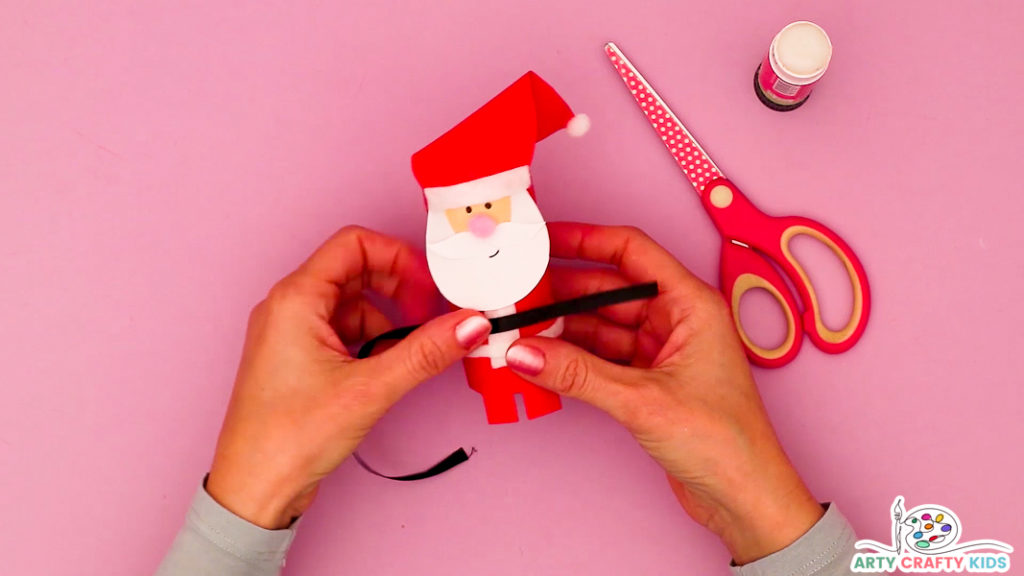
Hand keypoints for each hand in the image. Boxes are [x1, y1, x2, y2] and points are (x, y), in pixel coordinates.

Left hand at [206, 226, 491, 528]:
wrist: (252, 491)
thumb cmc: (285, 439)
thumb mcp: (368, 389)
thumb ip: (424, 353)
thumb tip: (467, 325)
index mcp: (295, 299)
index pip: (354, 244)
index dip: (399, 257)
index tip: (430, 285)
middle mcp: (289, 308)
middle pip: (356, 271)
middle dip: (400, 288)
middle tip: (432, 315)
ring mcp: (293, 333)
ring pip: (354, 303)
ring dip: (390, 319)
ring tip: (415, 349)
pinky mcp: (301, 359)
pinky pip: (346, 331)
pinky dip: (375, 341)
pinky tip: (392, 367)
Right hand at [504, 223, 822, 564]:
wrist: (745, 499)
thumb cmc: (727, 444)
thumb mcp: (643, 401)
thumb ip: (579, 374)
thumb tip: (528, 353)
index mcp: (691, 305)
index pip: (631, 252)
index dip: (585, 239)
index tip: (545, 240)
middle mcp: (677, 322)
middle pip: (608, 290)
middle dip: (563, 291)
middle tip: (520, 292)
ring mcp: (661, 352)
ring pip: (600, 326)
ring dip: (563, 329)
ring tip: (521, 329)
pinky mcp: (648, 383)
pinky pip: (600, 358)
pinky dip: (572, 359)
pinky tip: (543, 359)